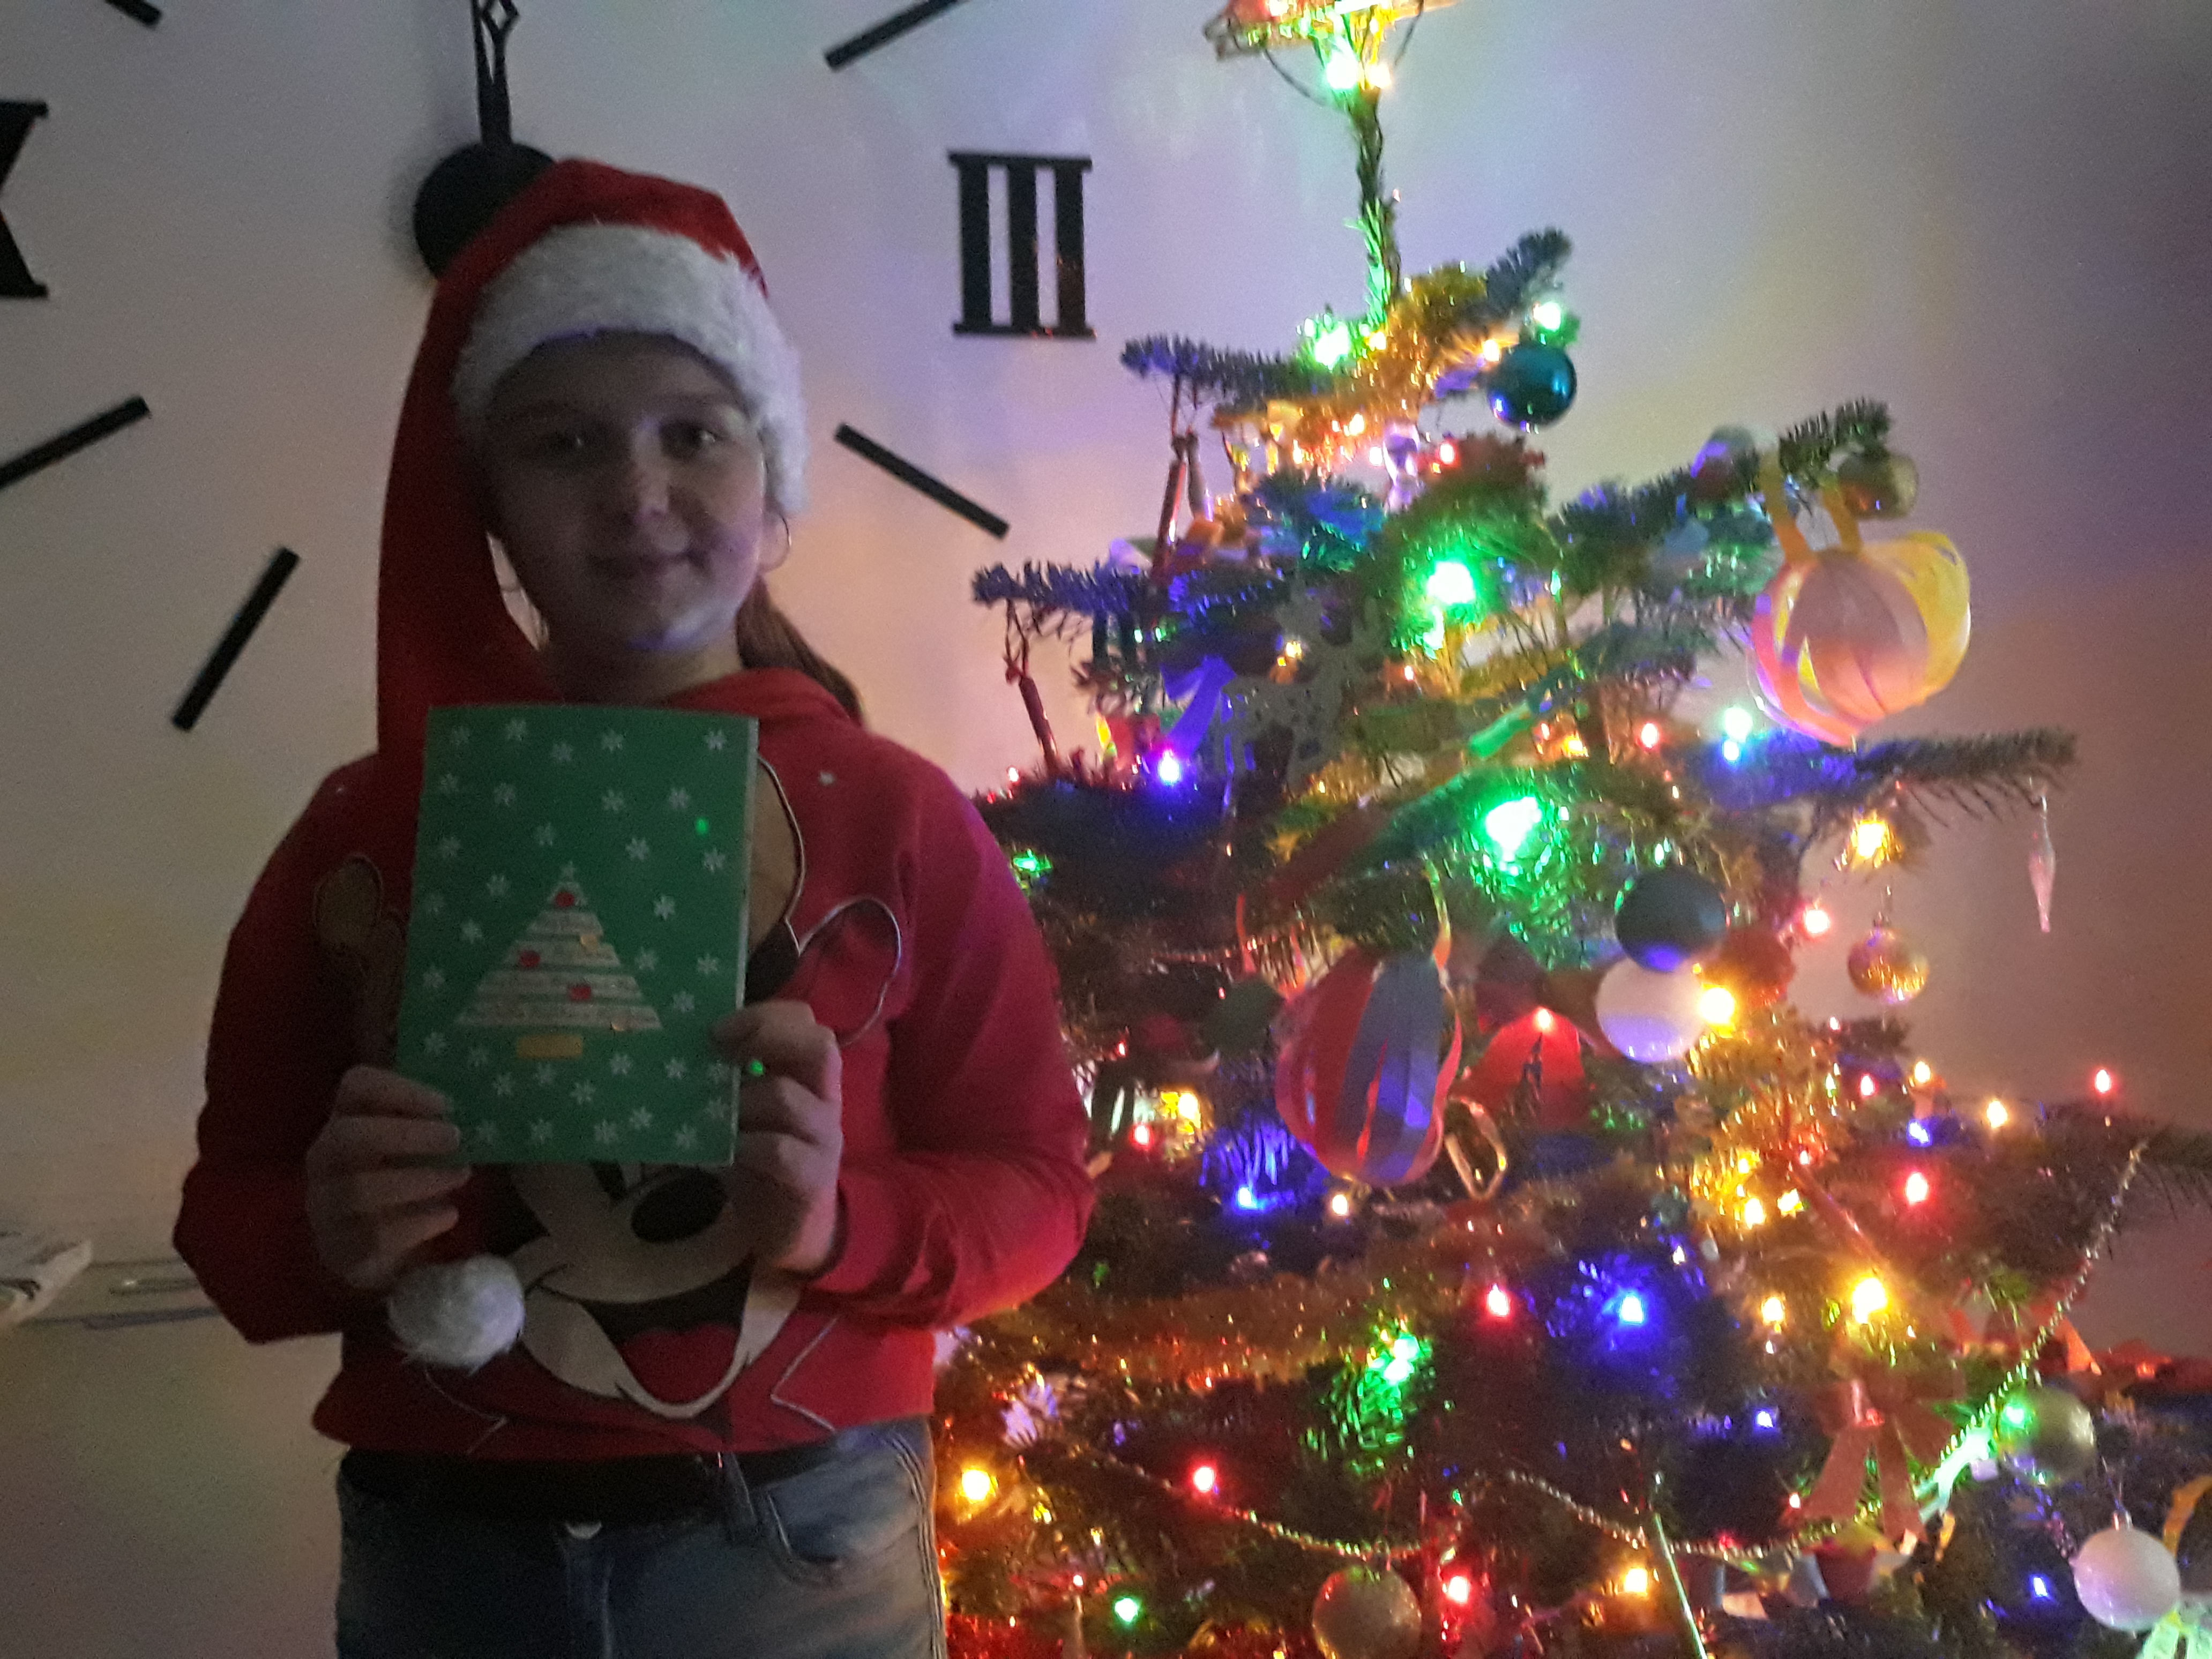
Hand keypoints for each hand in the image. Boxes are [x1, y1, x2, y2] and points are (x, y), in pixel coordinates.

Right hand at [302, 1066, 467, 1292]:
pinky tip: (450, 1215)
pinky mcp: (339, 1250)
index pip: (355, 1086)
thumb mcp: (422, 1141)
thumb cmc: (413, 1176)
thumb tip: (485, 1105)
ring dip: (419, 1179)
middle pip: (349, 1136)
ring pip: (359, 1189)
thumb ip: (439, 1119)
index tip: (446, 1104)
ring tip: (462, 1175)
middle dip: (406, 1134)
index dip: (399, 1090)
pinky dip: (420, 1223)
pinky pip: (375, 1236)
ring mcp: (325, 1206)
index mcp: (347, 1118)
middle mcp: (325, 1159)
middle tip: (455, 1138)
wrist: (392, 1251)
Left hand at [712, 1003, 844, 1276]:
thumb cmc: (764, 1158)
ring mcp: (824, 1137)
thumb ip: (732, 1078)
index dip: (763, 1014)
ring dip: (739, 1098)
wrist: (794, 1228)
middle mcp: (825, 1098)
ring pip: (787, 1096)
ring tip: (710, 1111)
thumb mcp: (749, 1110)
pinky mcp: (812, 1177)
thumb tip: (675, 1048)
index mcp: (810, 1074)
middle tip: (720, 1053)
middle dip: (765, 1038)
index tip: (716, 1029)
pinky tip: (722, 1151)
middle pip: (818, 1045)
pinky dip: (744, 1144)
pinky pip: (779, 1150)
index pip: (804, 1021)